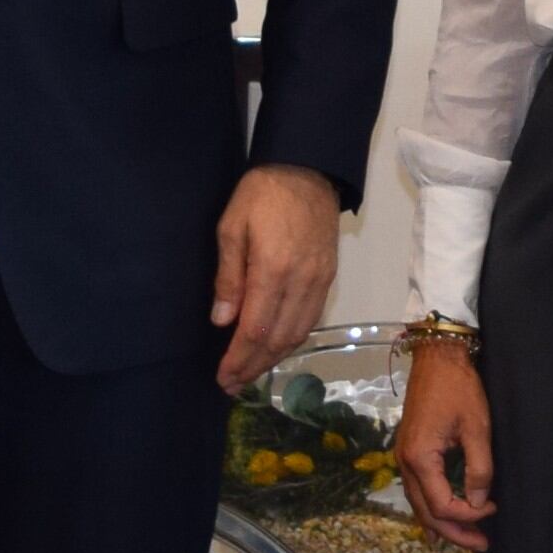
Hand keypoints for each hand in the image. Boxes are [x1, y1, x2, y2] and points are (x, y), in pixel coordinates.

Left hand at [209, 164, 342, 393]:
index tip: (223, 377)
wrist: (308, 168)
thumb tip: (223, 321)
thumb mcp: (231, 227)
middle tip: (232, 384)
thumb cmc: (261, 193)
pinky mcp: (330, 276)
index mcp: (273, 270)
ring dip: (274, 358)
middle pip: (278, 339)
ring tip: (251, 372)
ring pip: (298, 333)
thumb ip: (228, 277)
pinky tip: (277, 347)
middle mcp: (301, 282)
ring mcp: (320, 281)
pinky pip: (312, 318)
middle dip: (254, 366)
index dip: (239, 358)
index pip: (256, 329)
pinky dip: (293, 339)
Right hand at [394, 338, 494, 550]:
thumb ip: (478, 469)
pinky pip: (417, 490)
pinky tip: (443, 517)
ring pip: (419, 504)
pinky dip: (432, 507)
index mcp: (420, 459)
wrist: (437, 358)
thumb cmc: (459, 389)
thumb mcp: (477, 428)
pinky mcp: (409, 451)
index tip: (493, 510)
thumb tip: (479, 503)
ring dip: (443, 523)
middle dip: (454, 532)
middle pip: (426, 512)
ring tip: (468, 537)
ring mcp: (403, 457)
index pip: (442, 505)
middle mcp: (405, 463)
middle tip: (482, 544)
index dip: (468, 516)